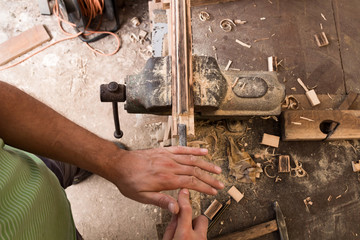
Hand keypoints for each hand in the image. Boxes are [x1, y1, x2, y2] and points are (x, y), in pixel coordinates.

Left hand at [107, 146, 223, 213]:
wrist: (120, 165)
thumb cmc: (130, 182)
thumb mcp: (142, 197)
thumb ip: (161, 201)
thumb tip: (176, 208)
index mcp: (166, 179)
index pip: (191, 183)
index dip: (205, 188)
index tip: (214, 191)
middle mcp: (169, 166)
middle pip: (195, 172)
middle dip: (210, 178)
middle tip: (221, 184)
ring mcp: (168, 157)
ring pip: (192, 160)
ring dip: (206, 165)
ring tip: (217, 169)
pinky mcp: (165, 151)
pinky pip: (182, 149)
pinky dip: (194, 150)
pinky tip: (204, 151)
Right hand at [163, 189, 207, 239]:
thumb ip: (172, 227)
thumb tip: (176, 215)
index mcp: (184, 236)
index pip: (186, 210)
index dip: (184, 199)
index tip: (183, 192)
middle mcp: (197, 238)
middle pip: (201, 218)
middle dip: (193, 219)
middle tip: (185, 225)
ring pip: (203, 228)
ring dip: (195, 229)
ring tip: (186, 236)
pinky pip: (202, 235)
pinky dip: (196, 236)